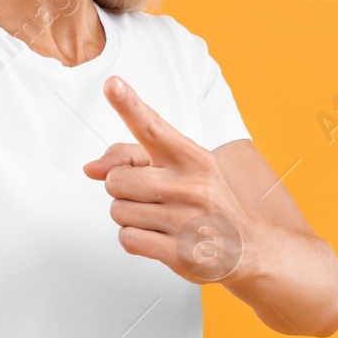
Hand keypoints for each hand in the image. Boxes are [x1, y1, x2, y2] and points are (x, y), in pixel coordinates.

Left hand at [82, 76, 248, 282]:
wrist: (246, 246)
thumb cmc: (204, 199)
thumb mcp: (179, 167)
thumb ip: (131, 157)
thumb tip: (91, 168)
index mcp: (191, 157)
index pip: (153, 127)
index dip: (129, 105)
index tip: (112, 84)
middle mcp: (190, 185)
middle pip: (116, 179)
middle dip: (122, 188)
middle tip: (150, 195)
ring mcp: (185, 220)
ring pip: (117, 210)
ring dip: (129, 215)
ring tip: (160, 217)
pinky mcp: (179, 252)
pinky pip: (127, 238)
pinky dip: (135, 238)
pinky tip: (160, 237)